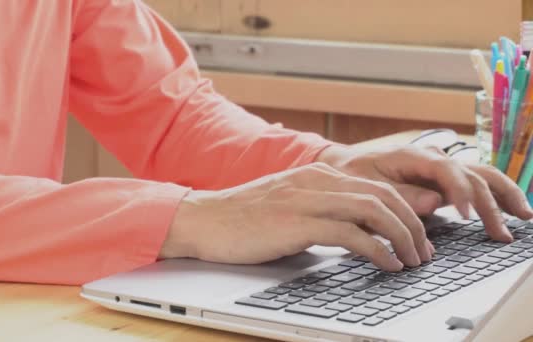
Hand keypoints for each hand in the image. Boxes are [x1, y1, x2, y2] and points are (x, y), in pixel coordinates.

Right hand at [162, 163, 434, 271]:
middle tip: (423, 251)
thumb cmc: (244, 219)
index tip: (416, 236)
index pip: (377, 186)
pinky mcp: (296, 222)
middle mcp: (317, 180)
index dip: (405, 211)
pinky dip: (377, 250)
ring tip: (412, 260)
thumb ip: (323, 210)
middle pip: (383, 195)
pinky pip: (349, 234)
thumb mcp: (291, 205)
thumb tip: (356, 232)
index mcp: (317, 174)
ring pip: (373, 210)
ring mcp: (307, 199)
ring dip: (401, 237)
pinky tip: (386, 264)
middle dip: (412, 225)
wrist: (205, 220)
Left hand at [317, 144, 532, 241]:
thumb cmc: (352, 175)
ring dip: (503, 196)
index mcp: (413, 156)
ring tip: (524, 217)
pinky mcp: (443, 179)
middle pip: (472, 175)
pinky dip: (495, 196)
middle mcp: (433, 158)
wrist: (345, 166)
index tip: (468, 216)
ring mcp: (441, 167)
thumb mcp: (367, 185)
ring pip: (481, 176)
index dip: (461, 192)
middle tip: (501, 233)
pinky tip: (511, 210)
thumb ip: (401, 194)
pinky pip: (476, 184)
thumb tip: (435, 203)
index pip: (447, 171)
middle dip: (491, 204)